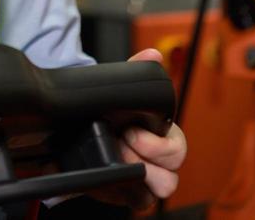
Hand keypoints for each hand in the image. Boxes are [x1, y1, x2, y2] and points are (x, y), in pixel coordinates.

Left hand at [118, 48, 186, 209]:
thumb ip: (134, 72)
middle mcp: (158, 159)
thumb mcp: (119, 93)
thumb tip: (153, 54)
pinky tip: (114, 176)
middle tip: (122, 142)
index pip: (178, 145)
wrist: (76, 135)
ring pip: (164, 186)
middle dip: (145, 155)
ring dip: (138, 172)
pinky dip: (130, 190)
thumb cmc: (106, 115)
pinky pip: (143, 201)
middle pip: (174, 169)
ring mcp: (146, 178)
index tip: (131, 130)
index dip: (156, 142)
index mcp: (161, 134)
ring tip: (116, 156)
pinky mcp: (132, 194)